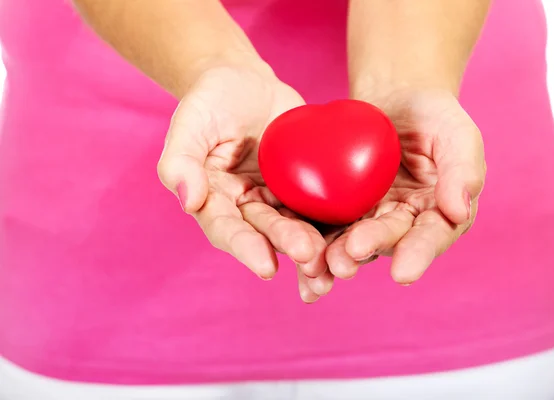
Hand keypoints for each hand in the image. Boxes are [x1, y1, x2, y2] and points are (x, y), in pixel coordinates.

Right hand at [157, 62, 333, 300]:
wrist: (246, 81)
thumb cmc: (211, 99)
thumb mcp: (189, 121)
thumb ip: (180, 160)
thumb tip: (188, 202)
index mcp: (214, 200)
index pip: (226, 228)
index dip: (245, 247)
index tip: (266, 267)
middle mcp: (246, 207)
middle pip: (267, 232)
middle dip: (288, 246)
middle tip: (311, 257)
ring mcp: (277, 199)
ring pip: (297, 227)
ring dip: (315, 247)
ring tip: (336, 263)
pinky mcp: (304, 187)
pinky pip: (320, 207)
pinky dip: (335, 226)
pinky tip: (355, 240)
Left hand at [326, 88, 485, 283]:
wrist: (396, 98)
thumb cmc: (433, 114)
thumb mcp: (457, 133)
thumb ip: (464, 169)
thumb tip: (459, 212)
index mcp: (438, 212)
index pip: (431, 236)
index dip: (418, 254)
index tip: (403, 274)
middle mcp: (405, 222)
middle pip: (388, 239)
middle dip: (370, 247)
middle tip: (351, 254)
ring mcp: (371, 216)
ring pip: (354, 239)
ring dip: (340, 253)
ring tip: (324, 262)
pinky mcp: (343, 207)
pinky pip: (329, 222)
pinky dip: (316, 238)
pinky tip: (301, 253)